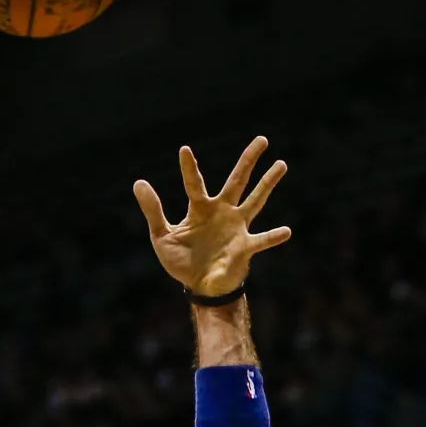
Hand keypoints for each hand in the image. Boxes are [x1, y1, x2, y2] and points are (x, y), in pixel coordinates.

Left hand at [133, 136, 289, 295]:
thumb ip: (153, 210)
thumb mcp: (161, 236)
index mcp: (200, 209)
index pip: (195, 183)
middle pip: (237, 181)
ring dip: (268, 183)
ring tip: (281, 164)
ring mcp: (236, 227)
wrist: (199, 287)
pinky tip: (286, 231)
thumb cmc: (181, 260)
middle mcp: (222, 212)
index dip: (189, 168)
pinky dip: (273, 237)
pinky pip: (262, 240)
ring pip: (255, 200)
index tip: (184, 149)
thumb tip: (138, 182)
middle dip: (248, 160)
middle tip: (261, 139)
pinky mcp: (245, 247)